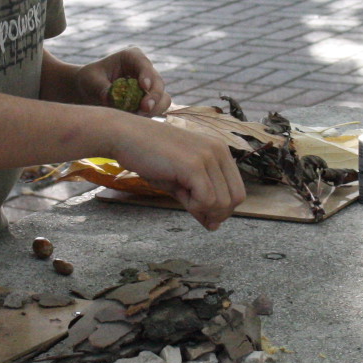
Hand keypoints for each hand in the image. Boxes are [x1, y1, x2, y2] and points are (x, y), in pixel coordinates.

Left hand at [74, 47, 169, 115]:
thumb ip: (102, 89)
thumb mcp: (92, 81)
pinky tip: (137, 119)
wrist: (89, 91)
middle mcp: (144, 70)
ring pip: (163, 98)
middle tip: (144, 108)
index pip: (143, 64)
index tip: (144, 87)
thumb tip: (110, 99)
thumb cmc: (89, 80)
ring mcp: (150, 86)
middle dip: (153, 96)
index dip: (147, 75)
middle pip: (158, 82)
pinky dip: (150, 115)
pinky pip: (158, 109)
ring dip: (154, 108)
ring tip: (139, 116)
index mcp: (131, 57)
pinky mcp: (150, 101)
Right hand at [108, 115, 244, 228]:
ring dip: (204, 210)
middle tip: (195, 213)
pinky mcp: (194, 165)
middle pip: (236, 198)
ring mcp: (208, 156)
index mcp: (220, 150)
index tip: (205, 216)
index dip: (223, 209)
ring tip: (182, 198)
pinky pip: (207, 200)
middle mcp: (219, 150)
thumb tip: (214, 225)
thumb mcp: (180, 181)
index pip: (237, 190)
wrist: (125, 136)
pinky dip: (196, 207)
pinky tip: (180, 196)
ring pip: (223, 202)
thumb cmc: (150, 158)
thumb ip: (200, 200)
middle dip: (217, 214)